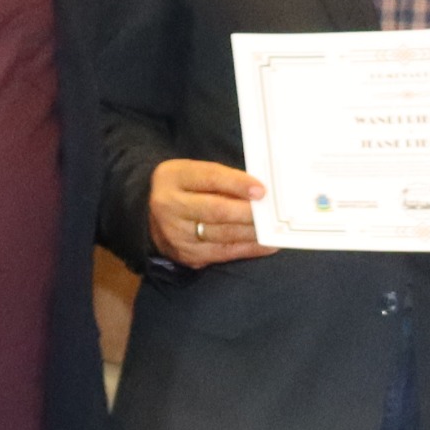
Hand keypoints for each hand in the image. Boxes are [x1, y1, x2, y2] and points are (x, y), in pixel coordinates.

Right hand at [149, 158, 271, 268]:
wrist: (154, 218)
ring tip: (274, 228)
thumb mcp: (195, 174)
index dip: (237, 184)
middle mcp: (169, 206)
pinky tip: (267, 244)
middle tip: (272, 213)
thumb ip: (223, 179)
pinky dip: (249, 249)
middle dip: (248, 212)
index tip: (261, 190)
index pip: (210, 178)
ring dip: (253, 232)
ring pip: (223, 234)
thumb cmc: (187, 190)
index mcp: (172, 177)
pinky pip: (224, 253)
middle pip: (216, 210)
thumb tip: (260, 191)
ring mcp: (176, 234)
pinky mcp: (187, 255)